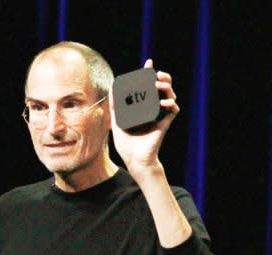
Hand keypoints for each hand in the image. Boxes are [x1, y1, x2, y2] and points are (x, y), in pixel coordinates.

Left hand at [110, 59, 178, 178]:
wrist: (135, 160)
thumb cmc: (126, 145)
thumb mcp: (117, 122)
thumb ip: (115, 107)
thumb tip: (111, 89)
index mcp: (144, 108)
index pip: (149, 87)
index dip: (150, 74)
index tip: (148, 64)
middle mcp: (154, 111)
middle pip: (163, 88)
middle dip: (162, 77)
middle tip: (155, 74)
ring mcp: (160, 117)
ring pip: (171, 95)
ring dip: (167, 87)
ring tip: (159, 84)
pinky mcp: (165, 124)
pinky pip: (173, 110)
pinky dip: (171, 103)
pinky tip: (164, 102)